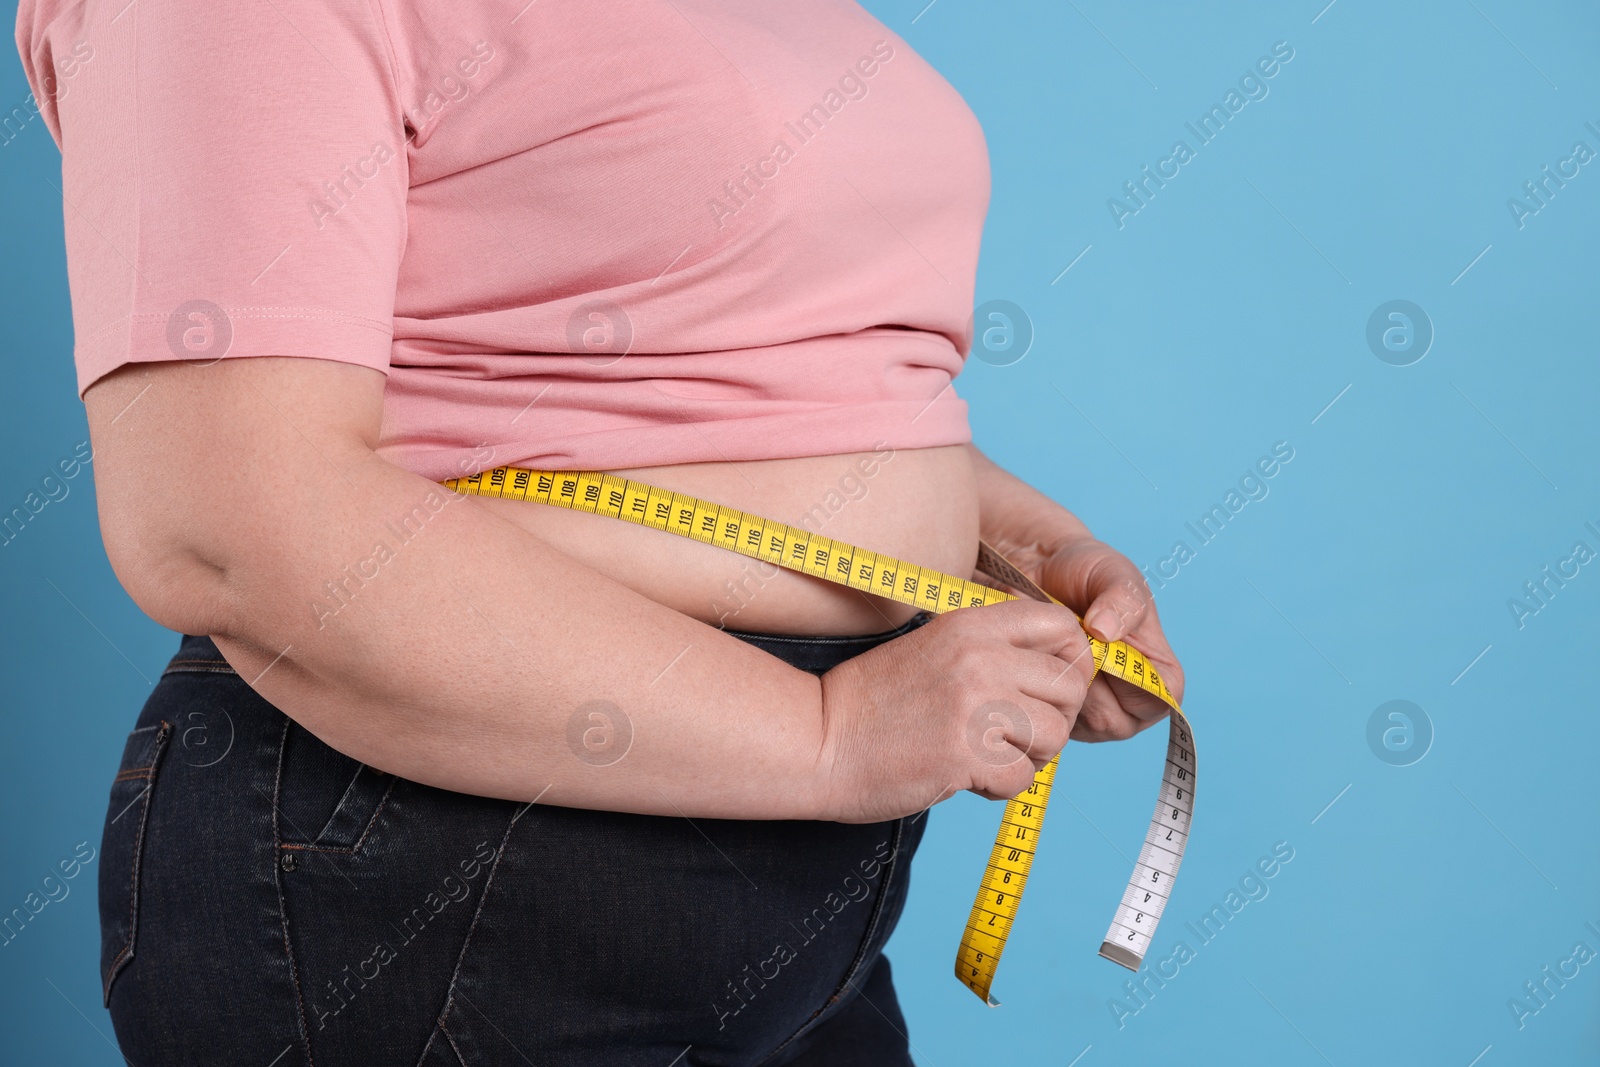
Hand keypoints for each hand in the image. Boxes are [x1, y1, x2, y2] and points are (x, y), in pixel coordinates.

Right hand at [815, 599, 1096, 822]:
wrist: (818, 740)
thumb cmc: (874, 703)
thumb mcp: (933, 649)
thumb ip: (989, 650)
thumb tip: (1057, 672)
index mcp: (971, 626)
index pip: (1060, 625)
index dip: (1069, 660)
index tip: (1048, 688)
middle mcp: (980, 658)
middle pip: (1069, 687)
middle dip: (1055, 719)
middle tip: (1018, 735)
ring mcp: (974, 705)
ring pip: (1056, 736)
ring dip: (1031, 756)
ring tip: (991, 757)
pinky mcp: (965, 754)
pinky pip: (1023, 778)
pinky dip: (1001, 787)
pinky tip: (967, 778)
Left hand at [1033, 536, 1185, 741]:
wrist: (1035, 568)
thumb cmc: (1085, 570)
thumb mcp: (1112, 573)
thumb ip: (1122, 599)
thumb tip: (1106, 631)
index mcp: (1157, 672)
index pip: (1160, 700)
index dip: (1131, 682)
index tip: (1101, 647)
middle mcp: (1126, 700)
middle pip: (1113, 721)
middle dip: (1084, 683)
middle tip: (1065, 643)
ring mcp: (1088, 711)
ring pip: (1075, 721)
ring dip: (1056, 685)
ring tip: (1047, 645)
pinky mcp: (1053, 711)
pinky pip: (1044, 717)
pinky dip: (1033, 689)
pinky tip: (1029, 657)